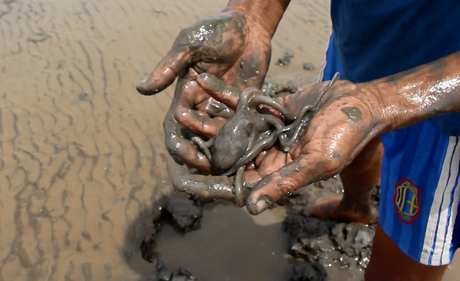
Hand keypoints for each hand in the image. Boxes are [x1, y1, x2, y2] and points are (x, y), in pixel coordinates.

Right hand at [136, 11, 271, 171]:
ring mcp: (223, 107)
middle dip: (196, 155)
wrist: (249, 26)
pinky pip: (240, 128)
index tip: (181, 153)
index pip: (176, 124)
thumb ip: (169, 67)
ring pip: (217, 138)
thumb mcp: (189, 45)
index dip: (177, 141)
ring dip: (218, 154)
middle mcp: (202, 105)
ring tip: (225, 167)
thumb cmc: (215, 30)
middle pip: (195, 137)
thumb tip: (141, 89)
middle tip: (204, 169)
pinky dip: (240, 142)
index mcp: (185, 94)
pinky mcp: (244, 106)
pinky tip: (245, 155)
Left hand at [173, 76, 385, 214]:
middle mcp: (266, 154)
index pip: (236, 185)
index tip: (181, 184)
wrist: (360, 104)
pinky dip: (223, 93)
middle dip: (199, 151)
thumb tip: (251, 208)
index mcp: (275, 173)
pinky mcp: (268, 108)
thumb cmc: (346, 138)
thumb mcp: (317, 163)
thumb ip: (285, 184)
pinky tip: (203, 83)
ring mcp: (265, 130)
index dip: (209, 186)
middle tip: (172, 145)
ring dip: (205, 120)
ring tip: (180, 111)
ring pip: (229, 128)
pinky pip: (241, 102)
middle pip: (226, 156)